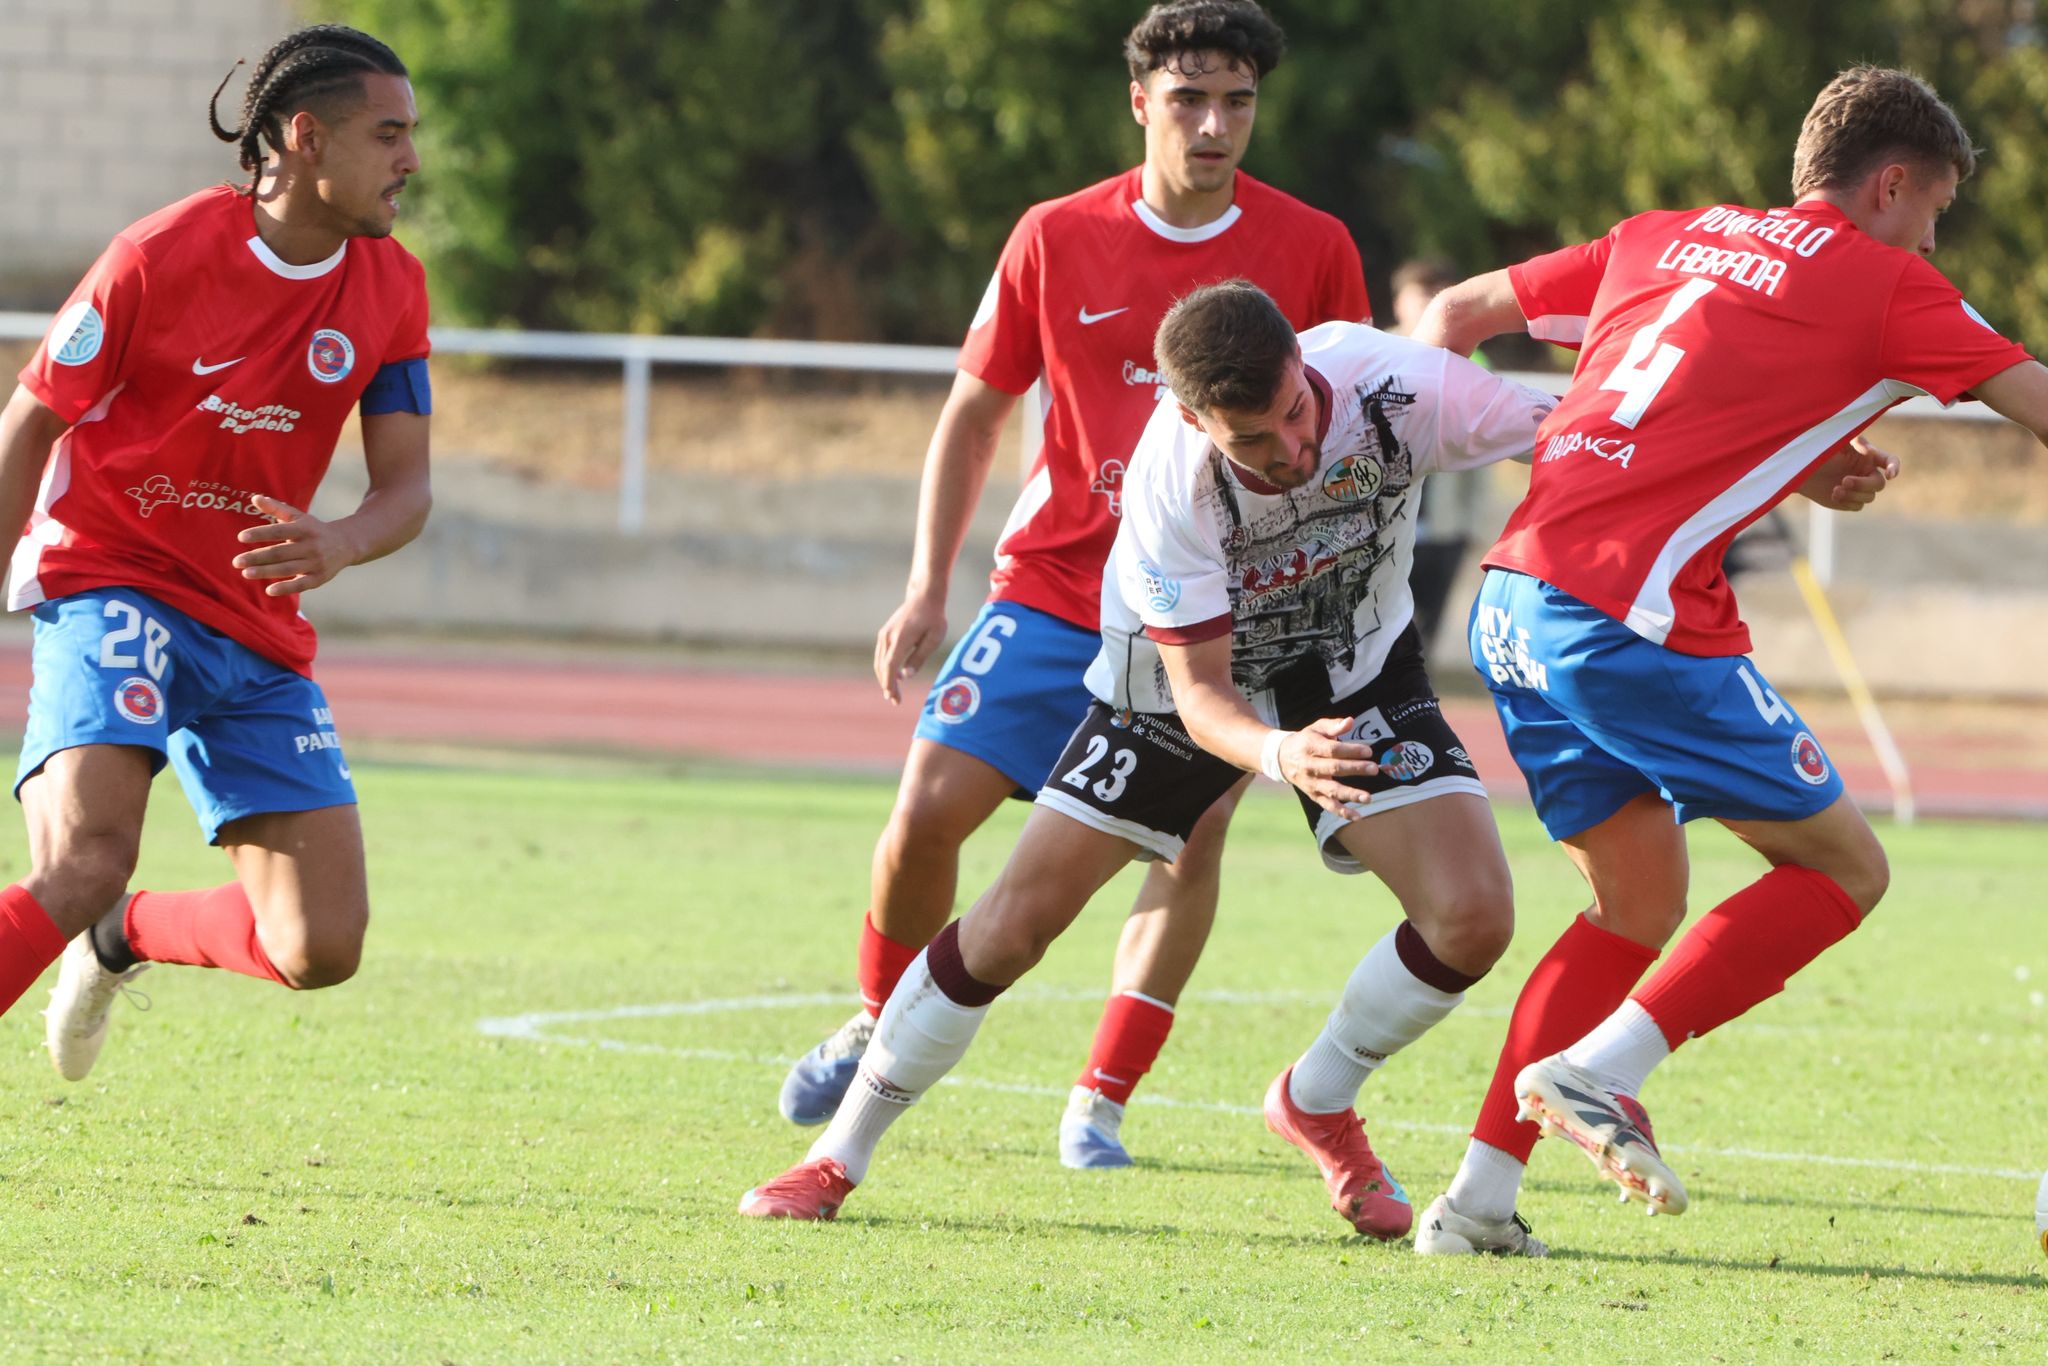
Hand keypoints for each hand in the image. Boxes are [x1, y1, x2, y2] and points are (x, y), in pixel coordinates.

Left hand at [231, 494, 362, 596]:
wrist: (346, 544)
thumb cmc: (314, 530)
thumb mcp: (299, 517)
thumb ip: (276, 508)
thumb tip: (254, 498)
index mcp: (304, 529)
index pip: (279, 531)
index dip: (260, 534)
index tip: (241, 537)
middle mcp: (311, 546)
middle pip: (280, 552)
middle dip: (257, 557)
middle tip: (236, 561)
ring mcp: (316, 563)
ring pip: (287, 569)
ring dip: (265, 572)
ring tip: (245, 573)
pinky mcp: (320, 578)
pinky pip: (301, 585)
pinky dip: (286, 588)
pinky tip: (269, 590)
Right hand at [874, 591, 946, 702]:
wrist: (923, 596)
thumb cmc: (933, 618)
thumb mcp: (933, 638)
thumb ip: (919, 657)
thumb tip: (906, 676)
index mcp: (901, 638)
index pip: (890, 666)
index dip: (890, 684)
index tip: (893, 697)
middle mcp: (888, 637)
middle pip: (882, 667)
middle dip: (887, 685)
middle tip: (895, 701)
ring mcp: (884, 634)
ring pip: (879, 662)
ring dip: (884, 678)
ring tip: (892, 693)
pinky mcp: (884, 633)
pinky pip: (880, 655)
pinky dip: (884, 668)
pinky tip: (892, 677)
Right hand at [1277, 716, 1380, 816]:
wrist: (1282, 757)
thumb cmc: (1306, 740)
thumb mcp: (1316, 728)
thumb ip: (1334, 726)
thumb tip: (1351, 721)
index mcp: (1310, 746)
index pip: (1333, 750)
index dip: (1351, 750)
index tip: (1368, 752)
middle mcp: (1309, 766)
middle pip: (1334, 768)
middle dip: (1355, 769)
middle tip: (1374, 769)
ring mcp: (1311, 783)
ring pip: (1331, 790)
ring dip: (1350, 794)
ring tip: (1368, 797)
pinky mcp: (1313, 795)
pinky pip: (1328, 805)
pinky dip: (1342, 812)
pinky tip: (1358, 816)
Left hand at [1798, 434, 1898, 511]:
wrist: (1799, 469)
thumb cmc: (1818, 450)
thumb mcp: (1835, 441)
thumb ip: (1852, 441)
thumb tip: (1868, 448)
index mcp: (1868, 456)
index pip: (1889, 461)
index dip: (1894, 467)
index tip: (1890, 474)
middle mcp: (1866, 472)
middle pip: (1878, 484)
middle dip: (1863, 484)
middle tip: (1844, 480)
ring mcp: (1859, 488)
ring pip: (1869, 497)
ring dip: (1854, 494)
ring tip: (1836, 488)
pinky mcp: (1849, 501)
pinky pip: (1857, 506)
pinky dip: (1848, 501)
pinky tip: (1834, 494)